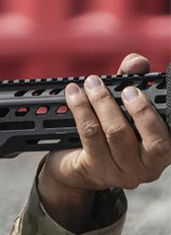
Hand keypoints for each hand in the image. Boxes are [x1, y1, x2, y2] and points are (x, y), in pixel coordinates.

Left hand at [43, 53, 169, 191]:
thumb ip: (133, 80)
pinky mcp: (96, 169)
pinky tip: (74, 95)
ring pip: (115, 133)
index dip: (158, 114)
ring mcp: (122, 172)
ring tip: (92, 84)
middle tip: (125, 88)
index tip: (148, 93)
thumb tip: (137, 62)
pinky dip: (81, 110)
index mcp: (165, 152)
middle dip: (138, 108)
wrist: (76, 167)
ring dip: (102, 103)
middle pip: (151, 138)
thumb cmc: (108, 131)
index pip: (169, 136)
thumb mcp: (124, 105)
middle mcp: (149, 167)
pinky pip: (90, 135)